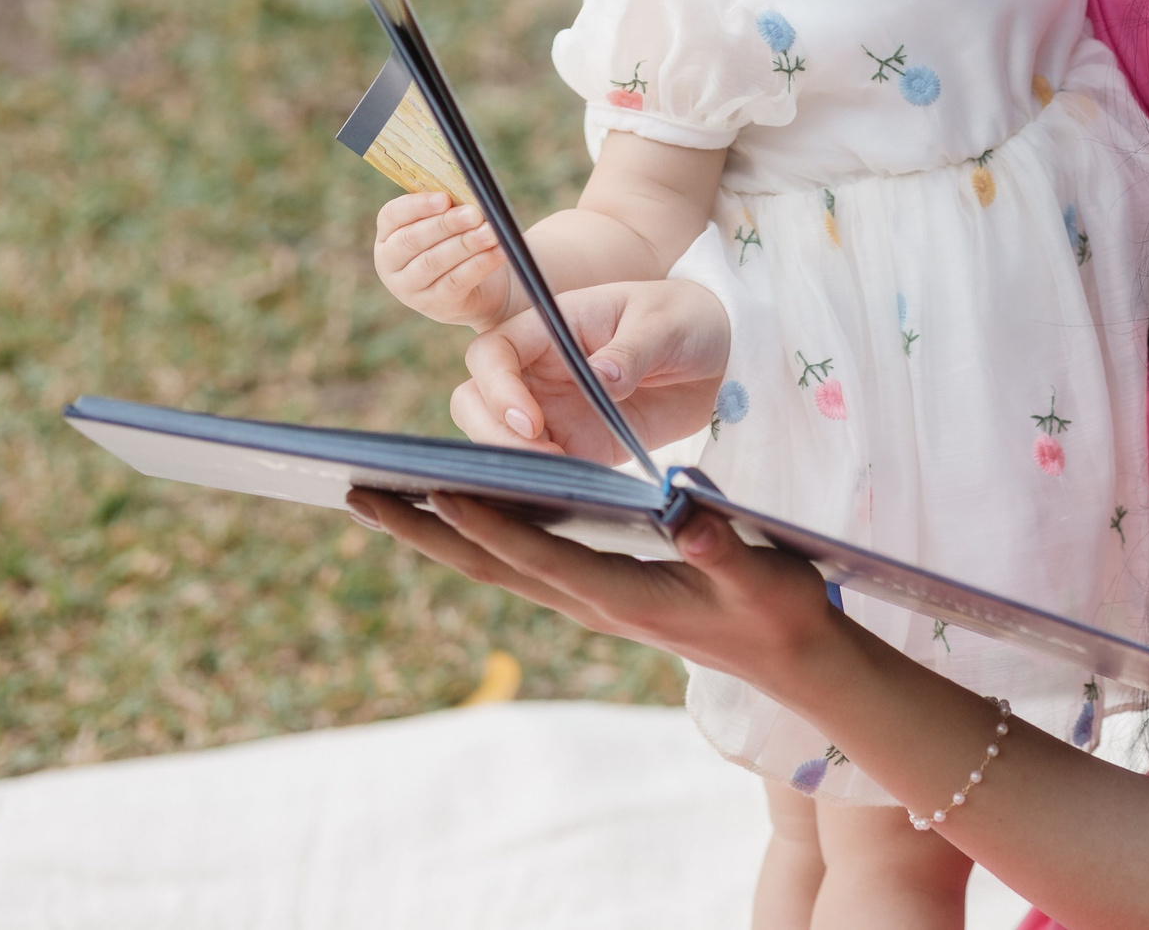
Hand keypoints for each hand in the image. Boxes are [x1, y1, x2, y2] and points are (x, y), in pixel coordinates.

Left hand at [347, 489, 838, 694]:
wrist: (792, 658)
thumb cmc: (780, 609)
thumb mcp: (763, 575)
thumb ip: (723, 545)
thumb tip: (687, 511)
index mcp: (621, 594)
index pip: (538, 554)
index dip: (487, 522)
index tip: (432, 489)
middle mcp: (590, 601)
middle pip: (490, 564)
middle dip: (422, 529)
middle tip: (356, 493)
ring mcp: (588, 600)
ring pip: (496, 565)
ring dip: (435, 532)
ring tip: (381, 496)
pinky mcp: (596, 593)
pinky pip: (520, 562)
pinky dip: (478, 534)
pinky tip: (457, 510)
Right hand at [373, 192, 511, 329]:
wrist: (483, 288)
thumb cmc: (461, 243)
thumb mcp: (451, 224)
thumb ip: (453, 209)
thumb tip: (470, 196)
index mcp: (388, 235)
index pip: (392, 215)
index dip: (417, 205)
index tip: (445, 198)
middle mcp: (389, 263)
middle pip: (412, 239)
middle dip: (446, 224)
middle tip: (475, 214)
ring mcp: (409, 289)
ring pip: (434, 262)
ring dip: (465, 244)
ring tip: (491, 232)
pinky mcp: (435, 305)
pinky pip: (455, 282)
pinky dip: (479, 264)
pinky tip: (498, 252)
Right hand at [453, 278, 730, 461]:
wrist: (726, 354)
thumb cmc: (690, 318)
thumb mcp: (666, 324)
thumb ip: (633, 349)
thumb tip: (600, 376)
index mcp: (551, 326)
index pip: (492, 353)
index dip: (496, 387)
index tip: (531, 419)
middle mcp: (542, 370)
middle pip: (477, 401)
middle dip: (492, 433)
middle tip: (543, 455)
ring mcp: (556, 410)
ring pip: (500, 440)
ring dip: (517, 461)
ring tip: (563, 472)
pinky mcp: (581, 445)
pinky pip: (546, 468)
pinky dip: (548, 481)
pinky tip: (577, 487)